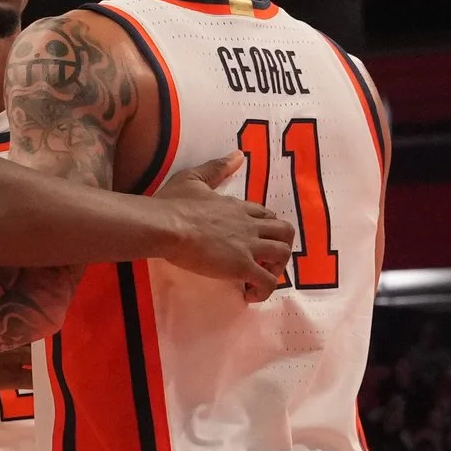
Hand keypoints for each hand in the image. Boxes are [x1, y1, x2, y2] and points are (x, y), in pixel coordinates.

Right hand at [157, 155, 292, 297]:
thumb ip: (216, 168)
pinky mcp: (242, 265)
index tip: (254, 241)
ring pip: (282, 255)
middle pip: (284, 232)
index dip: (265, 229)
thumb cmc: (173, 203)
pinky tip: (249, 295)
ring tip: (258, 279)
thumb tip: (238, 155)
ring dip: (276, 269)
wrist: (166, 224)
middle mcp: (249, 224)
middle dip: (280, 247)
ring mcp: (248, 245)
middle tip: (263, 261)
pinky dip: (264, 290)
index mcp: (238, 206)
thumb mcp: (193, 178)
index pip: (266, 216)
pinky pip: (267, 281)